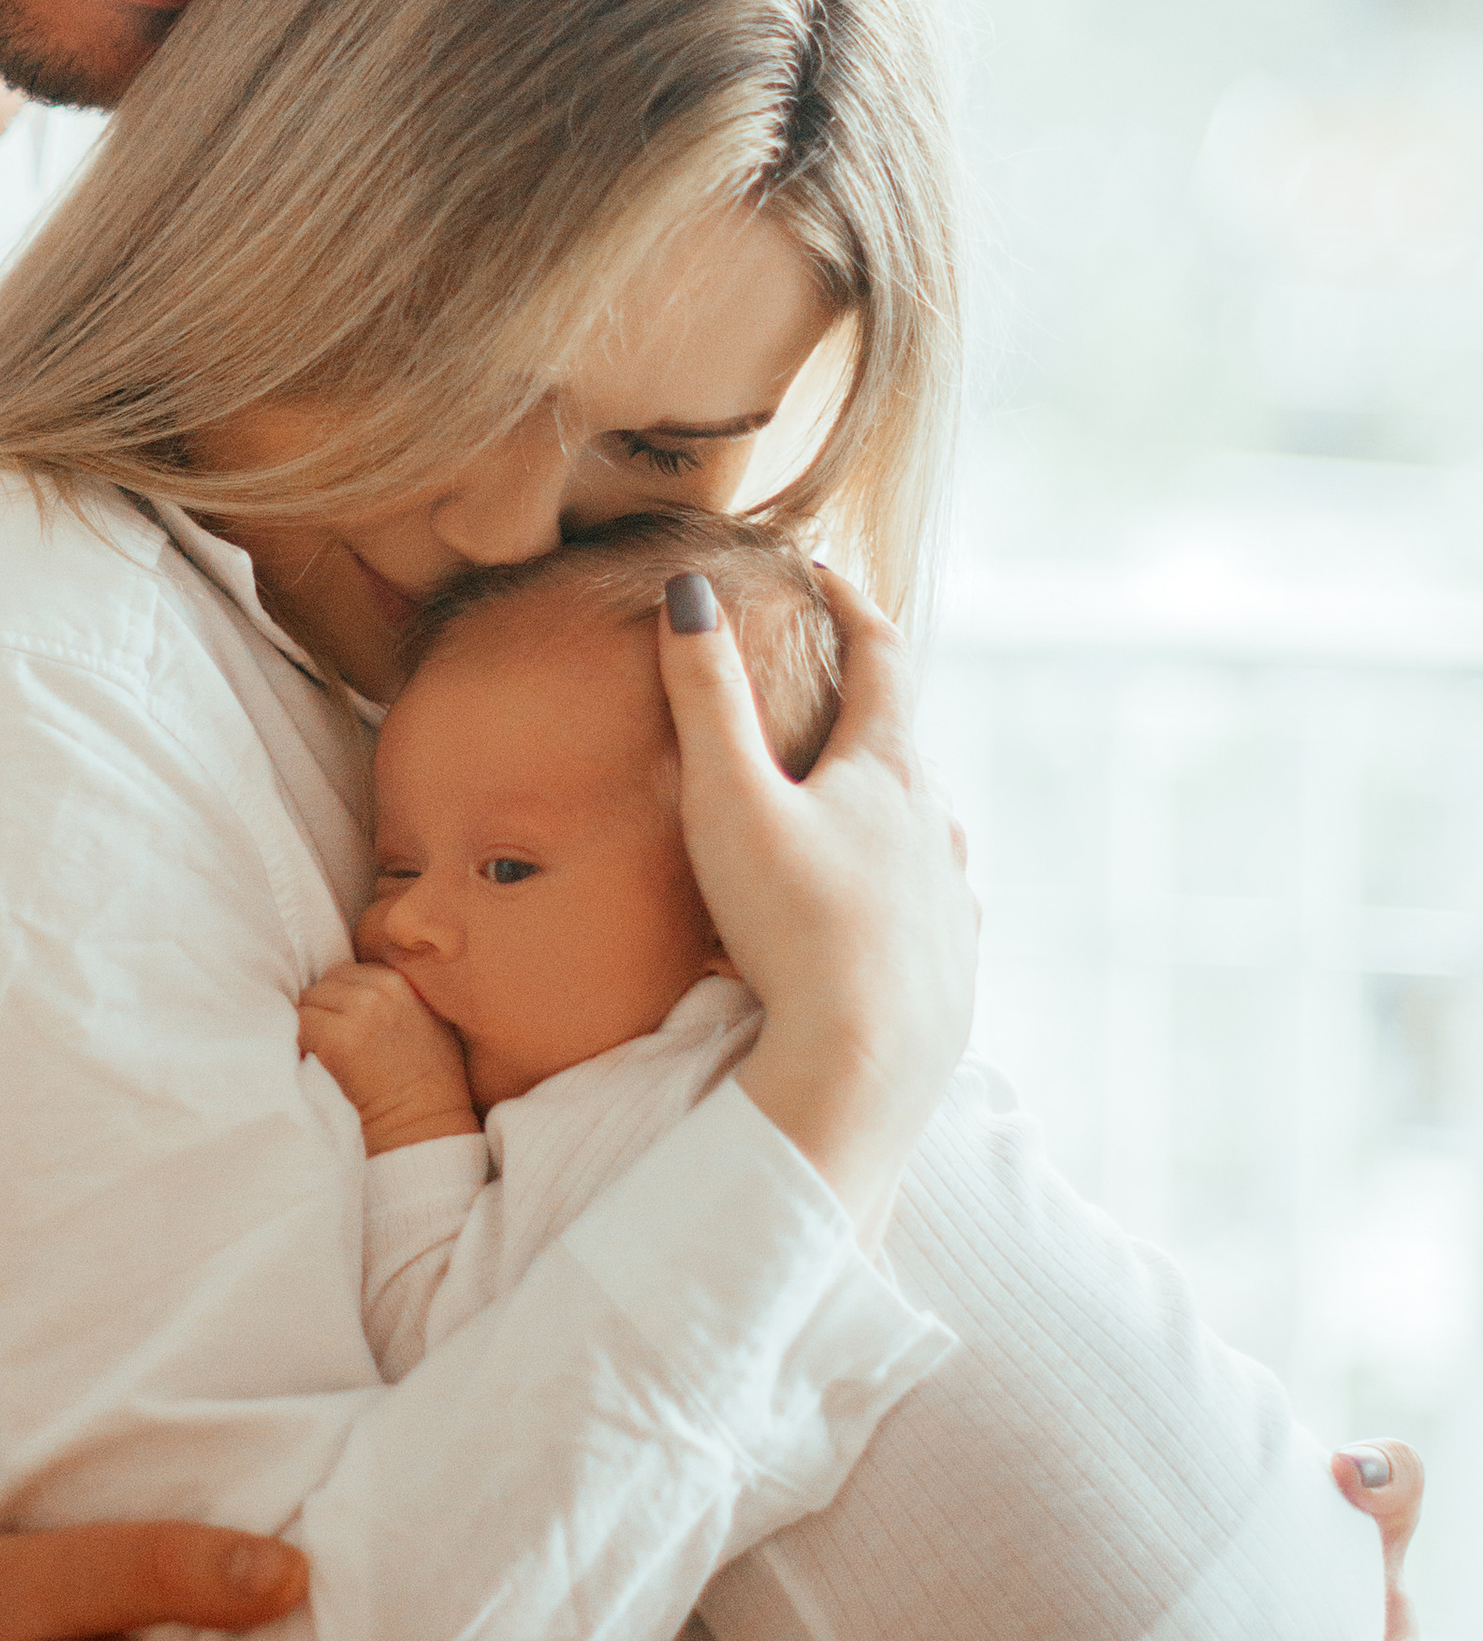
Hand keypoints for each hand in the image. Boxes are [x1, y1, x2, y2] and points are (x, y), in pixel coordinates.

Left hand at [301, 957, 478, 1153]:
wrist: (425, 1124)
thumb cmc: (430, 1082)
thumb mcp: (425, 1021)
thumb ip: (394, 998)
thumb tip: (356, 990)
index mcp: (398, 981)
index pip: (347, 973)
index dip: (339, 1000)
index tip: (341, 1024)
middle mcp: (377, 990)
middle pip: (323, 985)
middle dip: (322, 1011)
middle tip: (329, 1042)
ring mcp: (357, 1011)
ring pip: (307, 1003)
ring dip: (308, 1026)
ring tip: (322, 1054)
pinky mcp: (336, 1038)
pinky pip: (298, 1027)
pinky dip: (299, 1044)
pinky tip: (313, 1063)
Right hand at [656, 565, 976, 1236]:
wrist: (863, 1066)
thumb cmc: (794, 926)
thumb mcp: (730, 801)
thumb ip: (705, 697)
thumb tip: (688, 593)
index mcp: (889, 771)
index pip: (883, 657)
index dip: (853, 606)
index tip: (825, 574)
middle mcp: (938, 824)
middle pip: (907, 742)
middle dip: (868, 705)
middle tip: (828, 685)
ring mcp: (952, 897)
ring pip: (929, 823)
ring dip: (892, 796)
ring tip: (853, 797)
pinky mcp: (952, 964)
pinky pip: (934, 898)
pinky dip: (906, 875)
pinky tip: (888, 901)